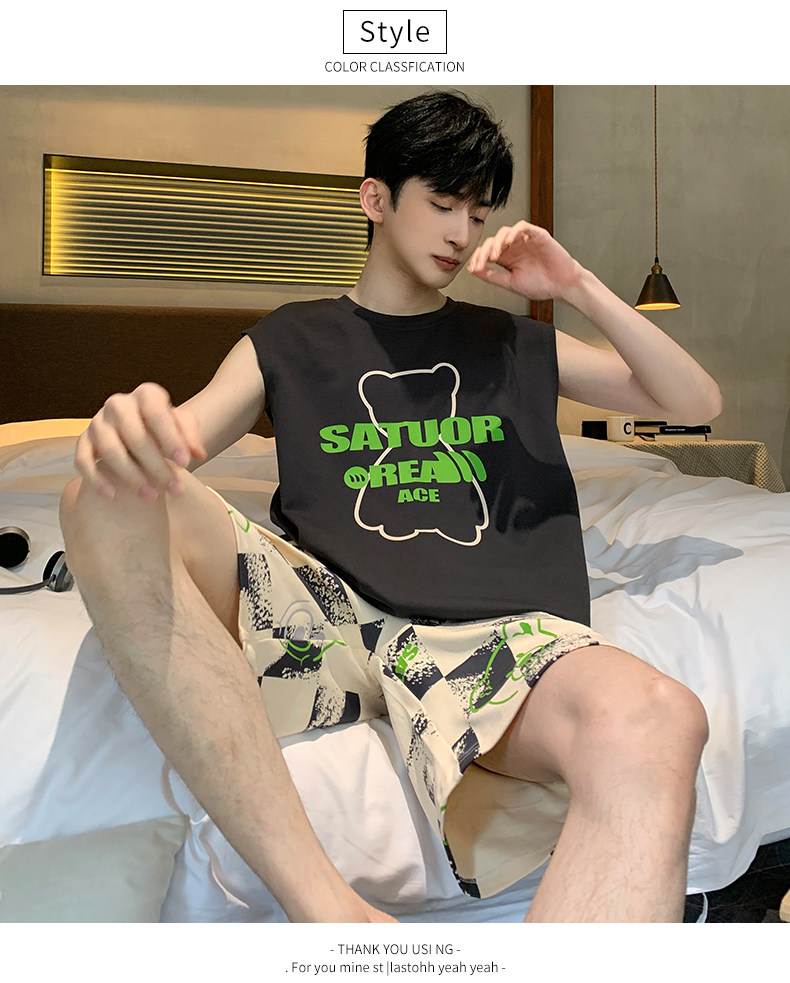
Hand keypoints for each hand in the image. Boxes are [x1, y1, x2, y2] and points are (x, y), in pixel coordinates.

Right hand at [74, 383, 206, 501]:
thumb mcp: (182, 427)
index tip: (185, 463)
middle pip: (134, 436)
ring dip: (131, 476)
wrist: (140, 430)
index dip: (171, 438)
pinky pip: (83, 460)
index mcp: (146, 395)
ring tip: (151, 496)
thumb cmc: (163, 428)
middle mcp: (118, 404)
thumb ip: (190, 436)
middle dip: (156, 466)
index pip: (156, 413)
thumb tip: (197, 453)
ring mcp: (98, 422)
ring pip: (110, 450)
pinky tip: (112, 495)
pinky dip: (96, 479)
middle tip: (174, 488)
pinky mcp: (84, 440)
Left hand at [467, 220, 584, 301]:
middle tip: (483, 262)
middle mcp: (514, 248)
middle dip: (485, 252)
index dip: (478, 258)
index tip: (474, 268)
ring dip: (497, 242)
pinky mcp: (537, 235)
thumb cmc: (542, 284)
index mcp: (507, 259)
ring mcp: (525, 241)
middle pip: (493, 241)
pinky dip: (514, 232)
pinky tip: (509, 241)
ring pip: (505, 232)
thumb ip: (492, 276)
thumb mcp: (511, 282)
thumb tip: (473, 271)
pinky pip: (523, 227)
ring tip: (495, 255)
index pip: (487, 252)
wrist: (562, 286)